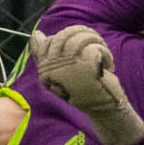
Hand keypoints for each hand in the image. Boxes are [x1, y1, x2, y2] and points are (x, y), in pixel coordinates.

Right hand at [31, 26, 143, 144]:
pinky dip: (106, 54)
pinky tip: (108, 65)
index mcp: (45, 71)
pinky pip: (94, 47)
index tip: (81, 49)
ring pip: (80, 38)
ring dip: (95, 42)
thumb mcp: (61, 73)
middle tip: (94, 47)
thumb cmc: (82, 90)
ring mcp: (69, 68)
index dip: (67, 39)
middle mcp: (53, 70)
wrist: (102, 110)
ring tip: (102, 54)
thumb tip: (36, 35)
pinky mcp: (86, 67)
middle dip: (82, 36)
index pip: (48, 42)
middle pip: (64, 36)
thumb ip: (46, 55)